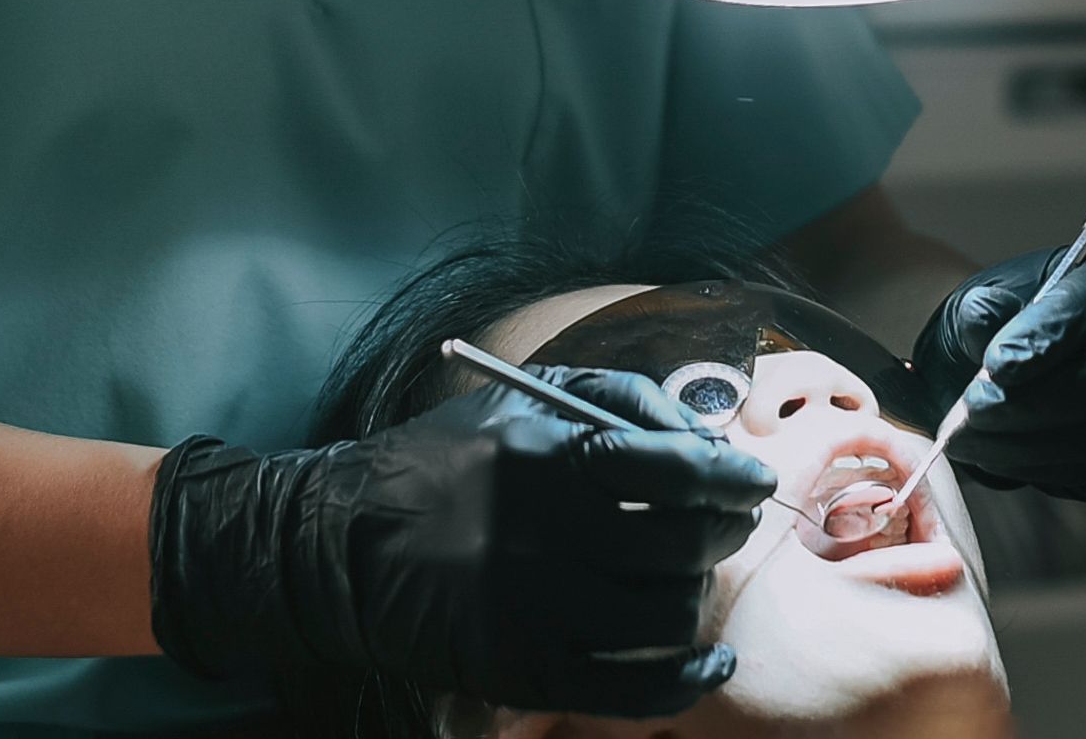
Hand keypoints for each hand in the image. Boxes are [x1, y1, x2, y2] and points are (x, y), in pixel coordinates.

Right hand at [149, 367, 773, 715]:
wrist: (336, 547)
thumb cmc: (439, 462)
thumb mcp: (518, 397)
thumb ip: (617, 397)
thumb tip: (704, 436)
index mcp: (543, 458)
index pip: (675, 471)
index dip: (728, 477)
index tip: (749, 480)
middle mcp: (540, 536)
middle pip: (682, 546)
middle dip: (721, 532)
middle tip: (722, 523)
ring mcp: (530, 612)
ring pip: (666, 615)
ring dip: (694, 595)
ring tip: (683, 577)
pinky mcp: (520, 671)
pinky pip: (632, 688)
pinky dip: (687, 678)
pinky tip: (709, 659)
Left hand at [910, 240, 1085, 501]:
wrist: (997, 368)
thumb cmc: (994, 324)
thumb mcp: (976, 301)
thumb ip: (979, 310)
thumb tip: (983, 317)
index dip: (1047, 340)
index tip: (996, 366)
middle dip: (1037, 403)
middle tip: (974, 410)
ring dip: (1026, 444)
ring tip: (965, 436)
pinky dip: (1035, 468)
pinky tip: (993, 451)